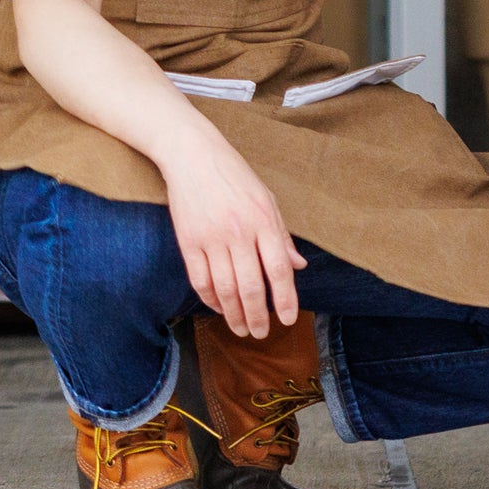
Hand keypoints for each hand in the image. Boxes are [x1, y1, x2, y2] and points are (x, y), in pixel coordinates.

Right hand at [164, 129, 306, 338]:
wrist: (193, 155)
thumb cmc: (235, 176)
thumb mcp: (267, 199)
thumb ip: (282, 235)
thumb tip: (299, 266)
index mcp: (263, 220)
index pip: (279, 269)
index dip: (286, 298)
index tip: (289, 319)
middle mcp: (239, 232)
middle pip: (251, 286)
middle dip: (258, 316)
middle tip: (261, 333)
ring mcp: (211, 238)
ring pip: (225, 289)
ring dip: (234, 314)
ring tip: (241, 329)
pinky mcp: (188, 241)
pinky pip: (200, 279)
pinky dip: (210, 299)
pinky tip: (218, 308)